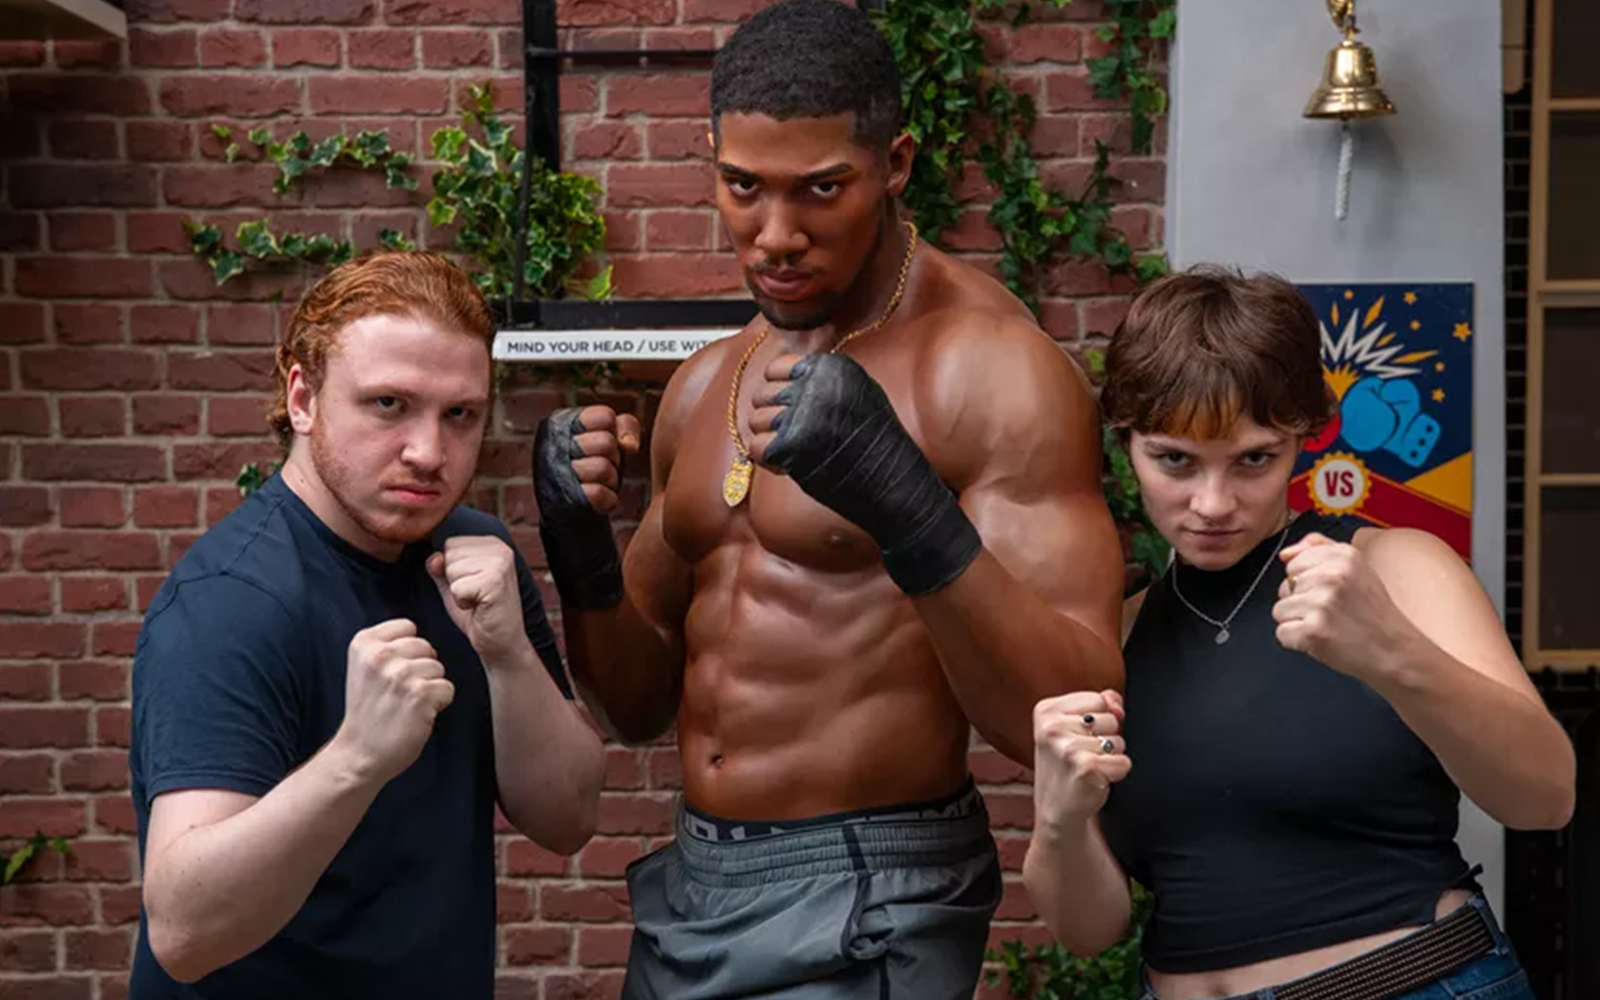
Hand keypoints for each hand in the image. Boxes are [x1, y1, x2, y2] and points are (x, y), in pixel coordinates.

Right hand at [334, 619, 453, 783]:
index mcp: (364, 643)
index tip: (392, 672)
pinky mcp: (419, 695)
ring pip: (438, 668)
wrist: (360, 753)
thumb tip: (420, 636)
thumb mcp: (364, 667)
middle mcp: (381, 655)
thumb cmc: (368, 712)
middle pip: (426, 647)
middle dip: (421, 669)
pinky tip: (417, 714)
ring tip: (406, 704)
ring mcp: (400, 675)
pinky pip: (447, 688)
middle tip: (400, 693)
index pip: (408, 627)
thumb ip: (386, 645)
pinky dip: (439, 703)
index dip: (408, 651)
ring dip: (429, 687)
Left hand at [428, 535, 527, 665]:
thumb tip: (435, 558)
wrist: (501, 643)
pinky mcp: (496, 581)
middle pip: (449, 553)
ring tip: (477, 600)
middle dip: (454, 579)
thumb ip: (441, 567)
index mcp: (492, 544)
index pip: (450, 544)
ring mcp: (500, 563)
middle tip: (475, 595)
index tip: (472, 585)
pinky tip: (479, 608)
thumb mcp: (454, 585)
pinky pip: (457, 587)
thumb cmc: (478, 614)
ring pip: (451, 568)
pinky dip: (462, 602)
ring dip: (458, 591)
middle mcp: (500, 548)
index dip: (452, 570)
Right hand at [535, 405, 640, 516]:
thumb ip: (625, 426)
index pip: (605, 416)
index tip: (602, 443)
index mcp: (560, 421)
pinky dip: (606, 499)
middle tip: (600, 464)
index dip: (613, 432)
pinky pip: (599, 494)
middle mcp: (552, 443)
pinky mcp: (564, 499)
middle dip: (613, 457)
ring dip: (610, 479)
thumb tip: (630, 446)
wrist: (572, 507)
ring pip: (602, 468)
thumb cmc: (593, 462)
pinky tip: (597, 498)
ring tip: (598, 481)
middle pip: (606, 443)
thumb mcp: (608, 436)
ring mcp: (555, 472)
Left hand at [746, 352, 981, 596]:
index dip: (780, 393)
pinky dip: (768, 461)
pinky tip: (792, 466)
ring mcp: (802, 414)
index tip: (797, 412)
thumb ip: (827, 381)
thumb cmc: (878, 444)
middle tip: (796, 438)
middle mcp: (815, 384)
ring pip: (755, 420)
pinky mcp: (791, 445)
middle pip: (763, 394)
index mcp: (832, 367)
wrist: (895, 485)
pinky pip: (756, 447)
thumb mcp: (861, 393)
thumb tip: (787, 373)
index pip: (776, 368)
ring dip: (769, 440)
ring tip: (796, 452)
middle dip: (772, 417)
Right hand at [1032, 690, 1129, 830]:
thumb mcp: (1071, 727)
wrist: (1056, 809)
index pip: (1098, 699)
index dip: (1099, 719)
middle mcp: (1052, 727)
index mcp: (1046, 710)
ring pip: (1119, 741)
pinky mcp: (1085, 767)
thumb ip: (1096, 705)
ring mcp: (1067, 747)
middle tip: (1083, 755)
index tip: (1080, 737)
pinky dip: (1116, 773)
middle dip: (1105, 738)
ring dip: (1110, 758)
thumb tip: (1116, 702)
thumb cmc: (1065, 766)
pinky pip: (1123, 762)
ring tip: (1088, 767)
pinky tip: (1096, 779)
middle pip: (1111, 719)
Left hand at [1273, 532, 1414, 676]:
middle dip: (1301, 602)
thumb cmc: (1373, 613)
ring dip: (1298, 622)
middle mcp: (1332, 576)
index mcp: (1343, 556)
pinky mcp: (1313, 630)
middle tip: (1331, 611)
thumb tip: (1285, 553)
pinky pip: (1282, 633)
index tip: (1328, 592)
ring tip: (1327, 625)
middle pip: (1284, 586)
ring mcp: (1321, 603)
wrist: (1393, 650)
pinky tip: (1321, 639)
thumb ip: (1320, 549)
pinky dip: (1297, 641)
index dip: (1306, 581)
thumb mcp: (1356, 568)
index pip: (1293, 563)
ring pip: (1279, 610)